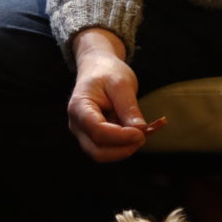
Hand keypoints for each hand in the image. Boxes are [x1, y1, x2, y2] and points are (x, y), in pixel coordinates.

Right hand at [69, 29, 149, 162]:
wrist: (96, 68)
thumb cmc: (107, 72)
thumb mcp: (122, 84)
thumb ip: (129, 107)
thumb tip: (141, 130)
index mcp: (79, 107)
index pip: (97, 131)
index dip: (121, 137)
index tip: (142, 132)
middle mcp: (77, 124)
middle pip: (97, 151)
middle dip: (123, 149)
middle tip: (144, 135)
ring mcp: (83, 133)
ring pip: (102, 154)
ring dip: (125, 149)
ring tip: (142, 132)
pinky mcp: (93, 137)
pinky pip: (108, 149)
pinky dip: (124, 146)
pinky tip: (137, 132)